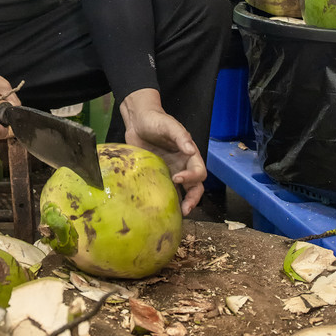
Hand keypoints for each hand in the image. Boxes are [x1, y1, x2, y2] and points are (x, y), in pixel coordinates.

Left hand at [119, 88, 205, 215]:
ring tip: (176, 215)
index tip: (177, 178)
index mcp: (189, 155)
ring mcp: (170, 172)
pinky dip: (165, 200)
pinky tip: (159, 209)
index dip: (191, 178)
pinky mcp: (157, 176)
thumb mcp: (169, 125)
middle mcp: (182, 166)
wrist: (137, 121)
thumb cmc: (156, 120)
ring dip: (181, 203)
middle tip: (185, 209)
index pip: (198, 172)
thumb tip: (191, 150)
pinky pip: (165, 190)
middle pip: (195, 187)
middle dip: (192, 199)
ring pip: (182, 192)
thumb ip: (180, 136)